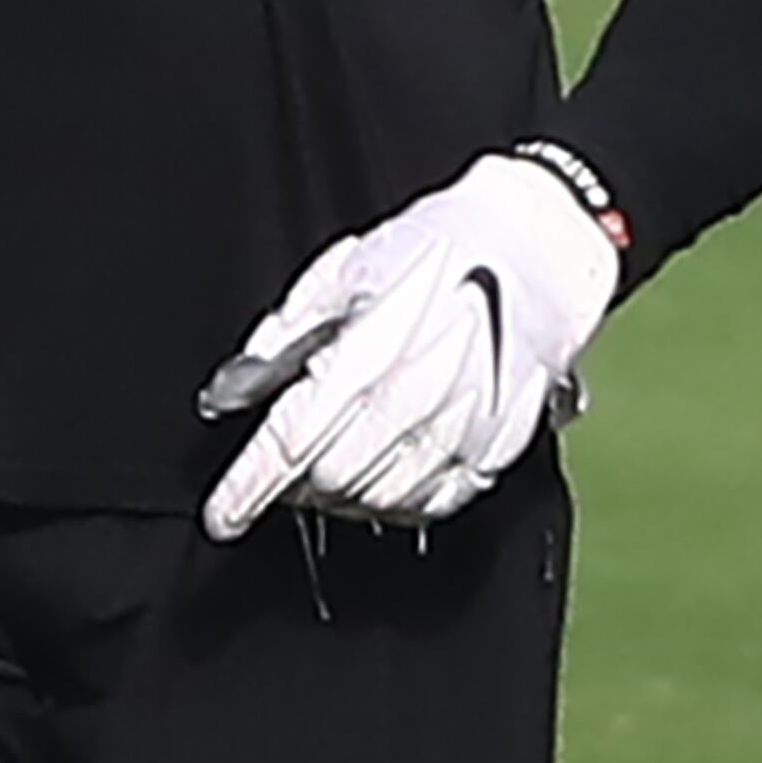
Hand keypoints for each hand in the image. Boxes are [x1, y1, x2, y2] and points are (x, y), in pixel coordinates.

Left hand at [200, 151, 621, 540]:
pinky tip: (383, 475)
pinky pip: (435, 502)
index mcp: (370, 352)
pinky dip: (397, 501)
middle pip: (333, 480)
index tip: (223, 516)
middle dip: (295, 485)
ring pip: (381, 499)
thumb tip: (230, 392)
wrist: (538, 246)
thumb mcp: (344, 270)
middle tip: (287, 467)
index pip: (292, 442)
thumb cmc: (436, 248)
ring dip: (343, 497)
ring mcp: (464, 428)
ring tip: (332, 468)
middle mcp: (418, 399)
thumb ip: (284, 334)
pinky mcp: (499, 446)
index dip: (249, 487)